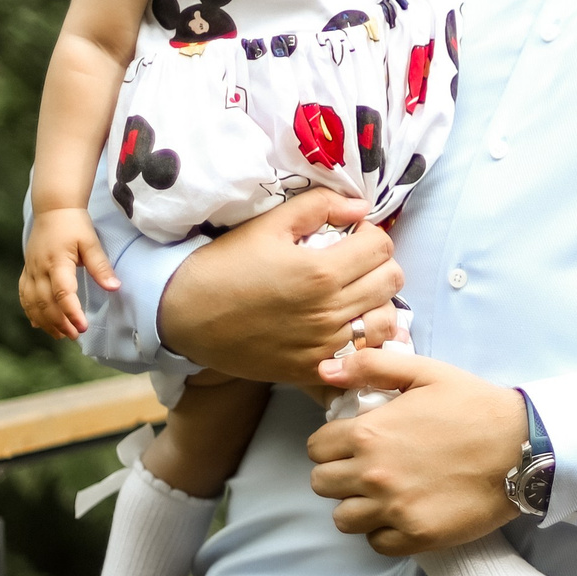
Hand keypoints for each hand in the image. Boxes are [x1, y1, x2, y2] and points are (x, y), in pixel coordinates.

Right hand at [20, 208, 118, 337]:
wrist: (53, 209)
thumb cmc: (74, 225)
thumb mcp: (91, 242)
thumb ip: (100, 266)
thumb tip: (114, 287)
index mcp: (57, 261)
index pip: (63, 293)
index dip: (72, 312)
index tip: (83, 327)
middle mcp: (40, 268)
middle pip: (46, 303)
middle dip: (60, 322)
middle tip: (76, 336)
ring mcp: (30, 270)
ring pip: (32, 303)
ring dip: (45, 321)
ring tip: (61, 335)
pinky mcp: (27, 271)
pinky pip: (24, 296)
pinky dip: (31, 312)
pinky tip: (40, 324)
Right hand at [157, 190, 400, 384]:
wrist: (185, 316)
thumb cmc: (225, 265)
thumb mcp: (267, 225)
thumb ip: (318, 207)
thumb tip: (360, 206)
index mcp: (322, 271)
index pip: (382, 246)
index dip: (370, 235)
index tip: (351, 236)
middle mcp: (330, 311)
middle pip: (391, 281)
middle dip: (378, 264)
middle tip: (354, 262)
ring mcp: (324, 345)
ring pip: (386, 322)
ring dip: (378, 303)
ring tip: (355, 294)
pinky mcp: (313, 369)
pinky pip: (364, 356)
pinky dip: (366, 340)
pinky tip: (348, 326)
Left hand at [307, 347, 524, 554]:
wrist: (522, 446)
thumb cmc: (474, 405)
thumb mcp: (424, 372)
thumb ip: (371, 366)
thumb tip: (325, 370)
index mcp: (368, 433)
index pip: (317, 448)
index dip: (333, 444)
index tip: (354, 443)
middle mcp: (373, 475)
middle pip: (322, 485)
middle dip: (339, 474)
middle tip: (368, 467)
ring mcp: (393, 509)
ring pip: (343, 518)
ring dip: (357, 505)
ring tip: (384, 493)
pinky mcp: (416, 536)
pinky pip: (376, 543)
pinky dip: (384, 530)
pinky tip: (404, 511)